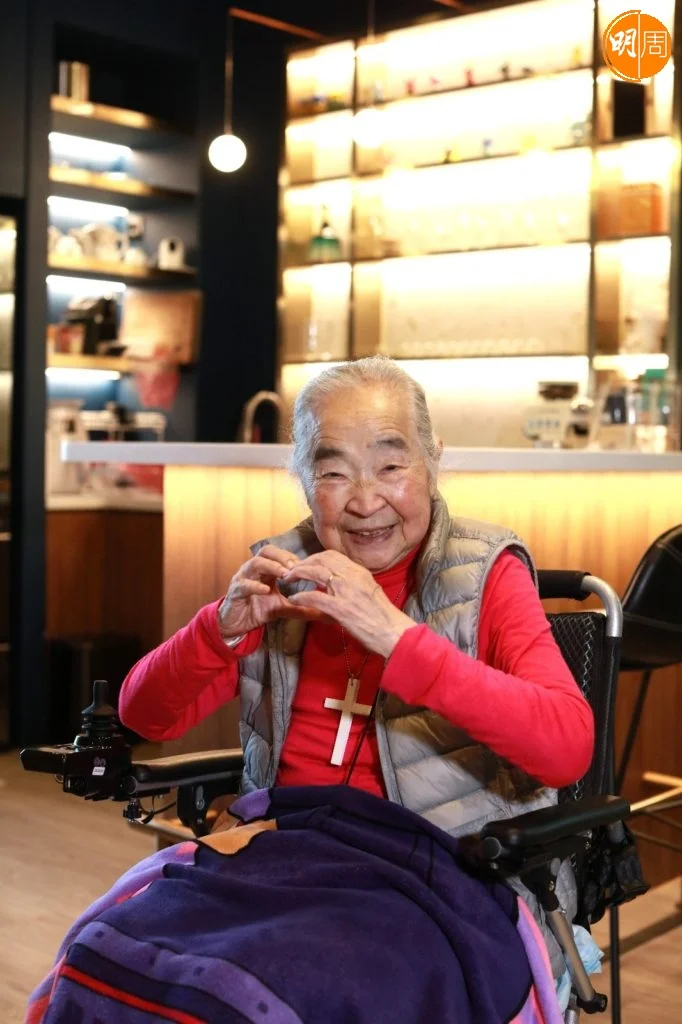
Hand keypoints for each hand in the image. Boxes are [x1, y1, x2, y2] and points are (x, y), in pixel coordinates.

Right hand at [217, 545, 326, 638]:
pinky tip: (266, 590)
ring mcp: (242, 578)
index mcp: (265, 569)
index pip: (278, 554)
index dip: (291, 557)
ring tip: (284, 574)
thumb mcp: (282, 608)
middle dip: (282, 556)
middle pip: (266, 551)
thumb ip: (299, 606)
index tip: (305, 565)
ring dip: (271, 566)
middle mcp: (253, 569)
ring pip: (255, 563)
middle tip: (295, 566)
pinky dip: (255, 586)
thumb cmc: (258, 610)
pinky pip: (244, 585)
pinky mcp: (235, 592)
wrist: (237, 624)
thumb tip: (321, 611)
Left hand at [282, 551, 413, 658]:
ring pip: (316, 572)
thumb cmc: (382, 617)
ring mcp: (346, 591)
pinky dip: (301, 597)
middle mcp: (352, 577)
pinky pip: (314, 597)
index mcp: (359, 572)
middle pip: (321, 559)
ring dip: (298, 573)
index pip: (332, 555)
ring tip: (288, 579)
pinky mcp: (340, 608)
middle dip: (303, 562)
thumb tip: (338, 583)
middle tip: (291, 570)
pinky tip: (293, 600)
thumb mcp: (369, 592)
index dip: (315, 557)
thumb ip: (353, 584)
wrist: (392, 633)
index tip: (305, 564)